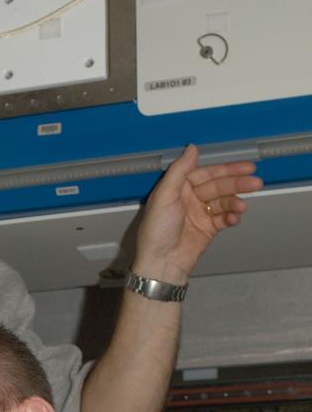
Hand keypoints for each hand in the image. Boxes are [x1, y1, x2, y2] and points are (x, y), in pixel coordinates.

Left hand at [133, 144, 262, 282]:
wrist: (161, 263)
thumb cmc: (156, 231)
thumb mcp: (164, 195)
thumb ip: (179, 170)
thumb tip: (192, 148)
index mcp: (178, 188)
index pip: (206, 173)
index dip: (225, 169)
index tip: (245, 167)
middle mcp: (189, 199)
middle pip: (218, 186)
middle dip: (236, 184)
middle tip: (255, 183)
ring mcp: (199, 214)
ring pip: (223, 202)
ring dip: (234, 203)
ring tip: (242, 207)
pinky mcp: (207, 229)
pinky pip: (223, 219)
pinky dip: (231, 217)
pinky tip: (235, 218)